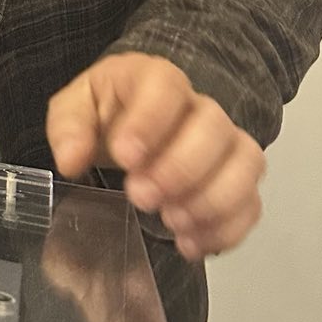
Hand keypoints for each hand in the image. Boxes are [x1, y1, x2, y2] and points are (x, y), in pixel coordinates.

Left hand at [46, 52, 265, 261]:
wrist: (135, 126)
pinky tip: (190, 243)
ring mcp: (226, 142)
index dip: (149, 122)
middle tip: (141, 197)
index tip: (125, 158)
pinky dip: (227, 228)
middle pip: (213, 125)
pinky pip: (252, 202)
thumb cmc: (108, 113)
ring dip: (211, 199)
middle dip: (180, 168)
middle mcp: (199, 105)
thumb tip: (71, 159)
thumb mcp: (75, 109)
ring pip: (245, 162)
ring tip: (171, 222)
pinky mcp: (240, 179)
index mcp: (154, 78)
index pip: (165, 86)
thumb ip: (69, 127)